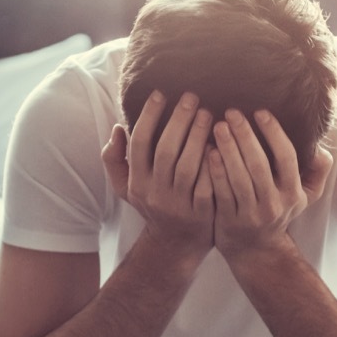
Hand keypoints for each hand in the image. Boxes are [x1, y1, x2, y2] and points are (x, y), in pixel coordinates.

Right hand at [101, 90, 214, 261]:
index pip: (139, 144)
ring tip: (208, 113)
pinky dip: (213, 162)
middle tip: (191, 97)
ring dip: (198, 137)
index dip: (148, 117)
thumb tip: (118, 128)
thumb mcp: (127, 186)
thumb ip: (115, 159)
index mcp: (137, 183)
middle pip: (165, 152)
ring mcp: (178, 205)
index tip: (160, 93)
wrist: (176, 243)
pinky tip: (221, 141)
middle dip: (178, 121)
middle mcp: (155, 194)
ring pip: (188, 166)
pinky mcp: (201, 213)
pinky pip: (208, 183)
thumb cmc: (154, 203)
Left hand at [208, 109, 332, 262]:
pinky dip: (215, 171)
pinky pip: (221, 192)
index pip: (287, 158)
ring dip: (228, 150)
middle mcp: (274, 204)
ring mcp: (251, 214)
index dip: (274, 133)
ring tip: (218, 127)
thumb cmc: (279, 211)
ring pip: (239, 178)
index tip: (261, 112)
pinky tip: (208, 152)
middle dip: (245, 136)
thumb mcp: (306, 196)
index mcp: (293, 193)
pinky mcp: (229, 221)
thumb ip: (317, 170)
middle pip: (259, 165)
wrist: (256, 250)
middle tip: (231, 113)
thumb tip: (319, 147)